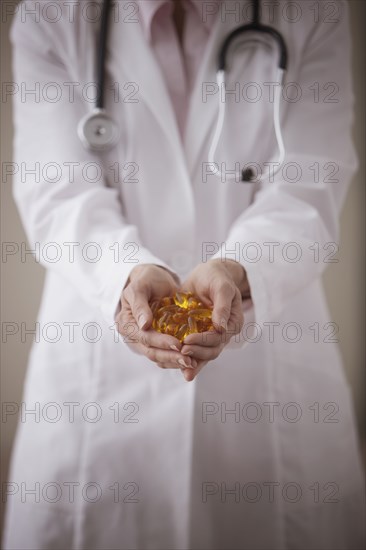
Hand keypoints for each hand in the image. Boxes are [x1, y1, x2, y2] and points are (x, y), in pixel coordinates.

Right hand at [116, 264, 195, 369]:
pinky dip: (178, 357)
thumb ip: (140, 305)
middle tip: (189, 361)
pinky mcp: (158, 341)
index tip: (178, 345)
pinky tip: (193, 359)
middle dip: (170, 357)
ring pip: (160, 357)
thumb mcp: (140, 287)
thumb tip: (144, 325)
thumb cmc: (145, 280)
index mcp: (126, 324)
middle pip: (152, 352)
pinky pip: (167, 353)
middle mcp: (134, 336)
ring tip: (193, 363)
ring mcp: (146, 341)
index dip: (161, 342)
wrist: (155, 279)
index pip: (144, 337)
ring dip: (176, 361)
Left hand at [179, 259, 248, 380]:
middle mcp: (223, 333)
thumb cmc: (217, 277)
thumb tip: (221, 327)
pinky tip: (169, 362)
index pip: (219, 338)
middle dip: (196, 353)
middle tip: (180, 352)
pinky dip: (182, 356)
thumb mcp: (221, 287)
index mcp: (233, 323)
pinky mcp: (198, 334)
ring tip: (176, 365)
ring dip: (190, 362)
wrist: (206, 275)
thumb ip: (222, 306)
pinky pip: (192, 348)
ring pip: (202, 354)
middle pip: (211, 351)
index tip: (187, 340)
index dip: (204, 341)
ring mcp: (210, 335)